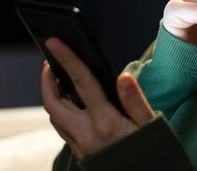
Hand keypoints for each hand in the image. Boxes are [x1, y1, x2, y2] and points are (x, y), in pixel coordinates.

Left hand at [41, 37, 153, 158]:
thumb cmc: (150, 151)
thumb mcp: (150, 125)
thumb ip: (135, 101)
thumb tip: (123, 77)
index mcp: (106, 122)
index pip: (82, 82)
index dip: (67, 59)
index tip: (54, 42)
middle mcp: (87, 134)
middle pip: (53, 102)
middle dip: (46, 80)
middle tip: (50, 62)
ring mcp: (80, 146)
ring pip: (54, 117)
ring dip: (51, 95)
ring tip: (56, 77)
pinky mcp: (80, 154)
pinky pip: (61, 128)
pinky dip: (59, 111)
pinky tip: (68, 102)